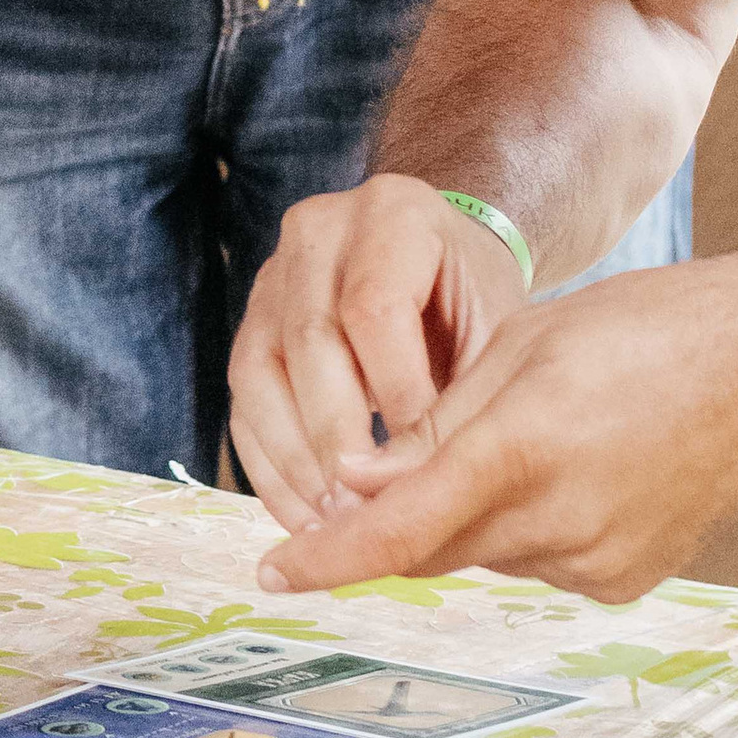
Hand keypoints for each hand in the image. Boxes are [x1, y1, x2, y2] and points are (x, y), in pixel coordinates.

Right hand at [227, 172, 530, 534]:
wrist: (441, 261)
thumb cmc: (474, 297)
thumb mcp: (496, 325)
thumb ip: (469, 389)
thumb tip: (432, 485)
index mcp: (393, 212)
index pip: (374, 308)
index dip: (396, 393)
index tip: (425, 464)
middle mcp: (319, 229)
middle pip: (310, 339)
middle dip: (337, 437)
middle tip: (366, 512)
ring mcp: (273, 273)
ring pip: (260, 370)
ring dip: (293, 459)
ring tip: (331, 525)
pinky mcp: (250, 322)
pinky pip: (241, 398)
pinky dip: (267, 463)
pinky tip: (302, 515)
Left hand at [256, 247, 737, 602]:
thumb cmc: (645, 329)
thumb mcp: (522, 348)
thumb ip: (434, 426)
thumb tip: (355, 486)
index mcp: (522, 452)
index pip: (397, 529)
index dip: (326, 557)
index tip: (271, 573)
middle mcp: (560, 524)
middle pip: (433, 543)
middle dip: (391, 516)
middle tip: (369, 479)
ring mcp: (599, 561)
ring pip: (483, 549)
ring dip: (463, 510)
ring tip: (514, 436)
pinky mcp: (626, 577)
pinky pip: (536, 558)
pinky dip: (517, 522)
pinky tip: (559, 466)